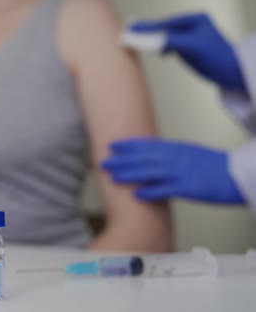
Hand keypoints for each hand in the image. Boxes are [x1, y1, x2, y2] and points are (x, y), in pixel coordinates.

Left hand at [102, 138, 243, 203]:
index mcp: (177, 148)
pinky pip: (164, 190)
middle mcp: (176, 158)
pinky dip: (149, 192)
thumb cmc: (214, 166)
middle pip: (142, 158)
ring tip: (112, 177)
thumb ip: (170, 153)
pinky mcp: (187, 188)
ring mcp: (180, 172)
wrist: (236, 175)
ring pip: (149, 172)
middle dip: (121, 160)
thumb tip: (152, 155)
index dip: (127, 145)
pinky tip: (136, 195)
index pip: (146, 144)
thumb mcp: (190, 151)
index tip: (112, 145)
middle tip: (103, 162)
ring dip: (129, 174)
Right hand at [131, 13, 245, 90]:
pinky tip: (154, 51)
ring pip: (164, 37)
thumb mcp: (192, 46)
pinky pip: (168, 45)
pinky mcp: (187, 49)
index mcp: (195, 19)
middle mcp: (191, 26)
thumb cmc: (216, 57)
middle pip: (163, 28)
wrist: (230, 73)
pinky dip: (159, 47)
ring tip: (133, 38)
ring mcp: (188, 38)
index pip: (165, 23)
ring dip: (150, 40)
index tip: (130, 29)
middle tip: (126, 31)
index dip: (147, 27)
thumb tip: (147, 41)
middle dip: (146, 31)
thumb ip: (169, 41)